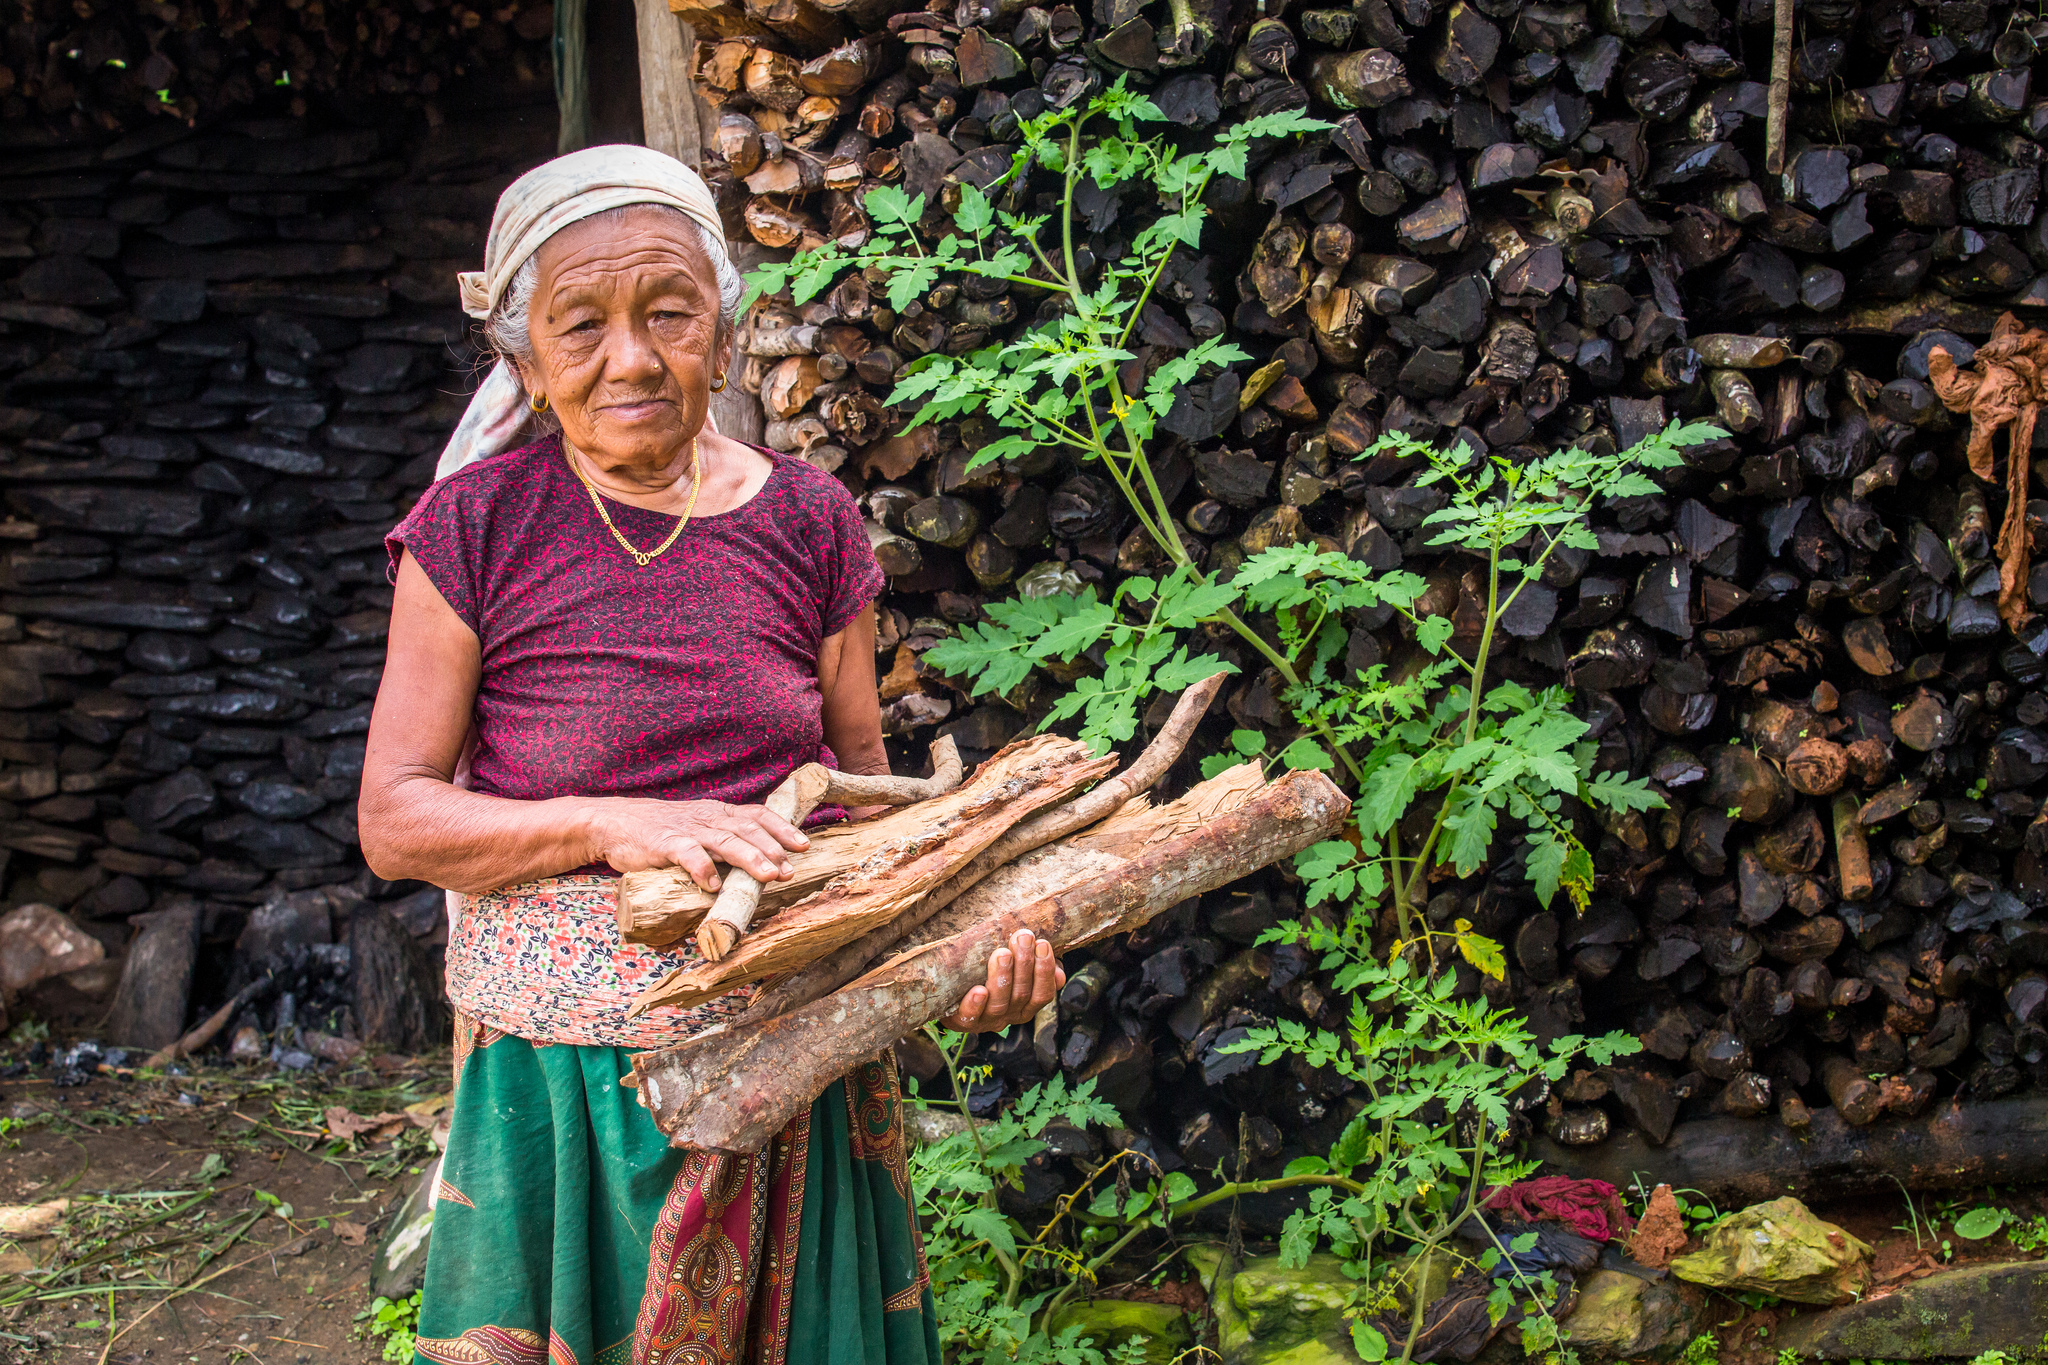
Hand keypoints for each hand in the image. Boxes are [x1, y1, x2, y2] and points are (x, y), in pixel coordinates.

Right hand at [586, 797, 808, 891]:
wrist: (614, 822)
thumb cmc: (662, 830)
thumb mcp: (698, 827)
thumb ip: (724, 840)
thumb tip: (759, 863)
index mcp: (717, 813)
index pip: (757, 815)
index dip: (782, 829)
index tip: (804, 844)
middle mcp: (707, 818)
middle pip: (747, 829)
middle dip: (772, 848)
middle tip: (790, 869)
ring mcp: (686, 830)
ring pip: (724, 840)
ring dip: (749, 858)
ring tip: (768, 875)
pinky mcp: (663, 844)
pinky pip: (687, 855)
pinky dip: (702, 868)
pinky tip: (713, 885)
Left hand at [940, 929, 1064, 1032]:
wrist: (951, 995)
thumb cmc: (989, 975)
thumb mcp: (1017, 972)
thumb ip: (1037, 971)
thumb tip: (1060, 974)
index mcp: (1026, 1006)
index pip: (1043, 993)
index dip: (1045, 971)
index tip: (1042, 944)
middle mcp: (1010, 1015)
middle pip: (1022, 993)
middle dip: (1024, 964)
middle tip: (1023, 937)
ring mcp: (987, 1020)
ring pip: (999, 1003)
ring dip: (1003, 978)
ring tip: (1002, 954)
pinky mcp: (963, 1021)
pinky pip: (970, 1016)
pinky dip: (975, 1004)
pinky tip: (978, 990)